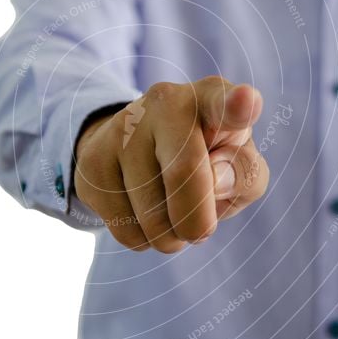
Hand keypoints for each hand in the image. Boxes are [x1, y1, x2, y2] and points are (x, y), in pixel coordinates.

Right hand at [74, 76, 268, 252]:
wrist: (141, 152)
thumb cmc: (208, 161)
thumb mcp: (240, 169)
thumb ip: (244, 174)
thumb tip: (215, 180)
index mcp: (211, 98)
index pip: (223, 102)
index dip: (237, 105)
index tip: (246, 101)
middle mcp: (164, 102)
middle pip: (184, 173)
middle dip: (197, 221)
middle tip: (199, 232)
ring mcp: (122, 128)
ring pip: (152, 214)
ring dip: (169, 237)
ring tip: (170, 216)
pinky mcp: (92, 161)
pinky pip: (125, 229)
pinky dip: (142, 239)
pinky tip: (143, 216)